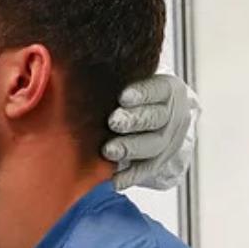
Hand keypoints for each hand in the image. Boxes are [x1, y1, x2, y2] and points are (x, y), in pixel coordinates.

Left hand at [102, 73, 195, 190]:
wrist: (162, 115)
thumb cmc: (136, 92)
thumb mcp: (134, 77)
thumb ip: (116, 74)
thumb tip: (76, 67)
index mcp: (168, 89)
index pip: (158, 89)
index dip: (142, 94)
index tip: (123, 96)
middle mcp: (172, 115)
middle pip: (155, 118)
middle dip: (134, 121)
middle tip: (113, 122)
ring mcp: (168, 140)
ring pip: (153, 146)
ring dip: (130, 148)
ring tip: (109, 151)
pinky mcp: (159, 162)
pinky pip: (146, 171)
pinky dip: (129, 176)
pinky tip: (112, 179)